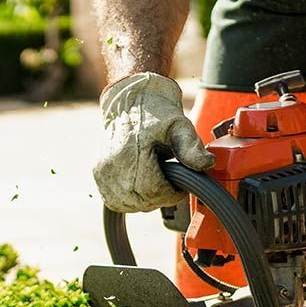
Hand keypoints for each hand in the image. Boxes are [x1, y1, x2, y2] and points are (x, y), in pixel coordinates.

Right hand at [93, 72, 215, 213]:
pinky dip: (131, 199)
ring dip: (146, 200)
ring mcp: (103, 173)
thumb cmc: (157, 113)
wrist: (131, 101)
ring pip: (129, 205)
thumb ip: (192, 147)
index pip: (153, 192)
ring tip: (155, 179)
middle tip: (169, 181)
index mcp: (131, 153)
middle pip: (141, 201)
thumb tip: (207, 164)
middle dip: (160, 197)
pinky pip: (116, 201)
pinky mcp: (98, 176)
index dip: (171, 193)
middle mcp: (112, 165)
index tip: (180, 185)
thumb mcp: (179, 126)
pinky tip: (141, 185)